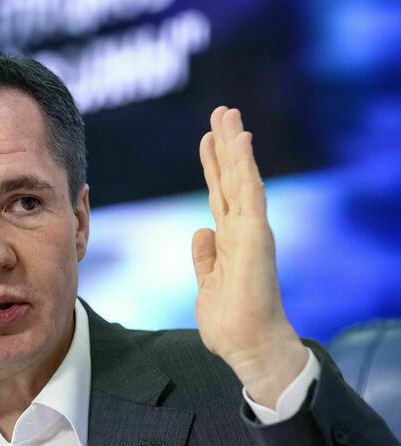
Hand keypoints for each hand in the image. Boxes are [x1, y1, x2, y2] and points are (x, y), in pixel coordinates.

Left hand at [192, 106, 307, 407]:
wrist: (248, 346)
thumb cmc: (230, 321)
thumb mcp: (206, 282)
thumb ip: (205, 255)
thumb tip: (201, 231)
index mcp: (229, 239)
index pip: (220, 193)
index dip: (214, 165)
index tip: (208, 139)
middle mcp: (241, 228)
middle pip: (229, 177)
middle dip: (224, 144)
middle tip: (221, 112)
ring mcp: (250, 229)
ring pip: (240, 176)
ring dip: (233, 144)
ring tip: (228, 113)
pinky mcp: (256, 233)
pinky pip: (249, 191)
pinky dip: (244, 163)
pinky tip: (240, 138)